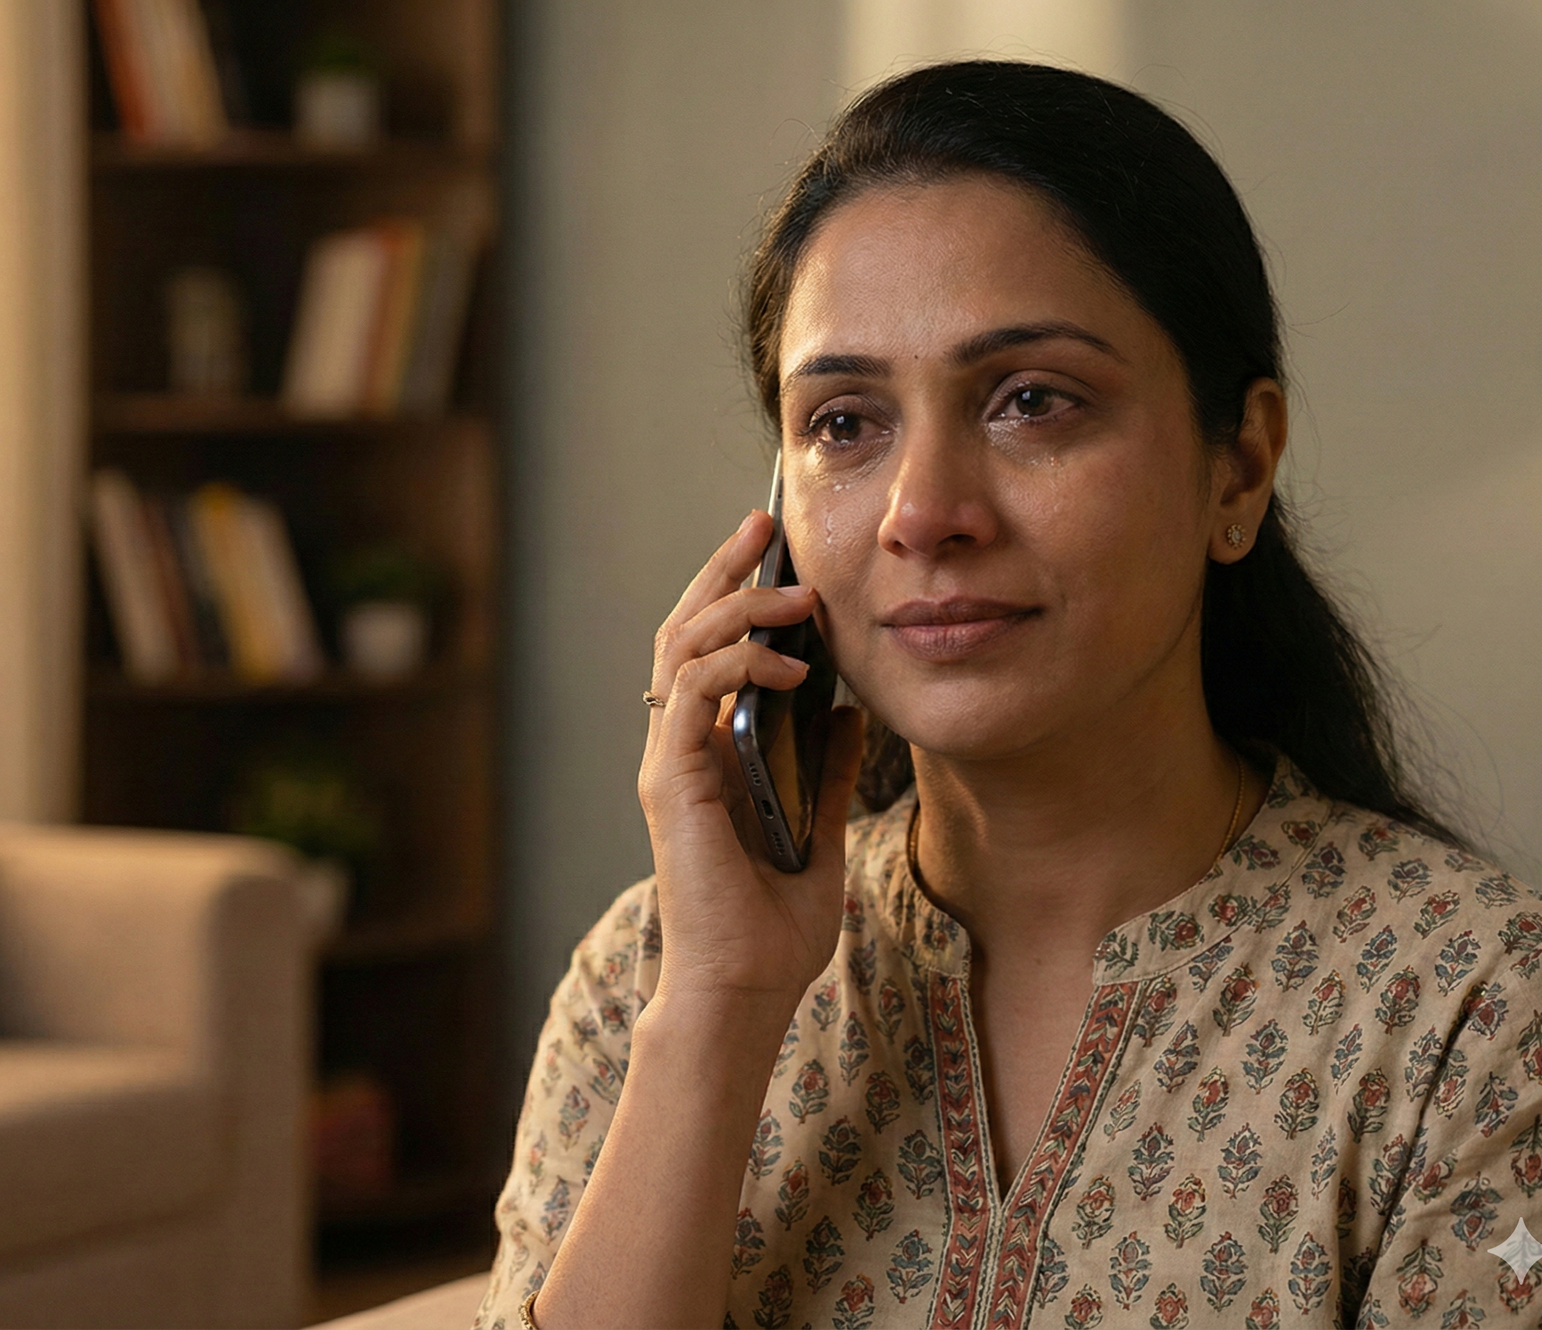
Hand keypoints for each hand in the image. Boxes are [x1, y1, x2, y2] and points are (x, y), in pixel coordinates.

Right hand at [638, 508, 864, 1016]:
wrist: (746, 990)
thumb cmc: (775, 923)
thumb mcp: (817, 826)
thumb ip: (824, 766)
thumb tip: (847, 709)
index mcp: (708, 752)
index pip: (708, 648)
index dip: (736, 592)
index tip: (779, 550)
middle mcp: (678, 746)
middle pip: (684, 629)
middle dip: (723, 569)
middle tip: (763, 520)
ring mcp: (669, 760)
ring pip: (681, 647)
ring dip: (737, 605)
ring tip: (796, 591)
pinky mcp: (670, 780)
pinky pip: (692, 693)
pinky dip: (736, 663)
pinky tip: (789, 663)